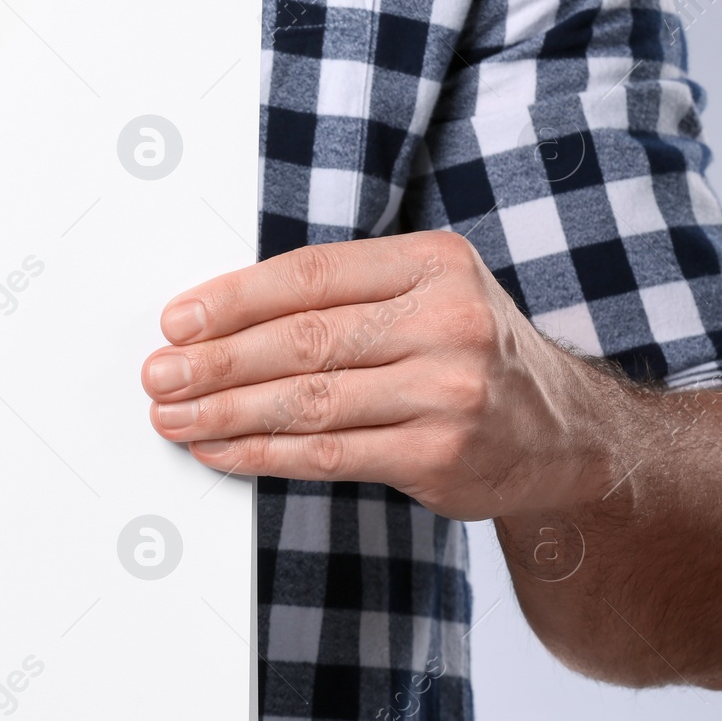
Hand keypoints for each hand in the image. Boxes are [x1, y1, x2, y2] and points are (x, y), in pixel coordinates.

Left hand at [141, 230, 615, 520]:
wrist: (563, 435)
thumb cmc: (467, 354)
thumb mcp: (424, 296)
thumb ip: (340, 297)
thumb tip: (216, 318)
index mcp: (434, 263)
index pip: (311, 275)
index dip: (233, 299)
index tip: (176, 320)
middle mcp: (448, 322)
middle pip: (303, 340)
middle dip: (216, 361)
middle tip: (158, 374)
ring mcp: (448, 392)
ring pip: (308, 401)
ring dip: (226, 413)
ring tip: (172, 416)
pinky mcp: (438, 456)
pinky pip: (328, 454)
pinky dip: (262, 454)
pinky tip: (220, 450)